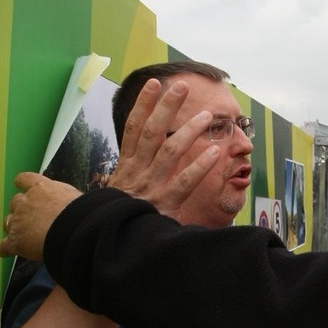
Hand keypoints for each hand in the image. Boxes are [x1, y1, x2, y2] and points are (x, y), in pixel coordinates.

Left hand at [0, 176, 80, 259]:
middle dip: (20, 210)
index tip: (20, 185)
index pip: (25, 179)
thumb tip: (66, 202)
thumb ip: (62, 197)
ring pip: (8, 222)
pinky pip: (5, 246)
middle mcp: (26, 201)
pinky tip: (7, 253)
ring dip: (14, 228)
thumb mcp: (73, 196)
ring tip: (22, 236)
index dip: (21, 183)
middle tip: (31, 218)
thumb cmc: (80, 213)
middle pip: (15, 202)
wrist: (73, 230)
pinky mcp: (15, 241)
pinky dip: (6, 249)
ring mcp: (18, 221)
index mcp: (41, 188)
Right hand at [107, 79, 220, 217]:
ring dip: (189, 131)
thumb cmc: (120, 217)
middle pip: (152, 132)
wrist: (111, 243)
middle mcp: (137, 172)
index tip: (153, 83)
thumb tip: (139, 151)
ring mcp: (151, 187)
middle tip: (182, 86)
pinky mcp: (164, 205)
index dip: (143, 104)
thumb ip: (131, 170)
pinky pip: (184, 182)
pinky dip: (200, 166)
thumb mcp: (119, 191)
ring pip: (170, 152)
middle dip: (166, 107)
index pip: (133, 128)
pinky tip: (216, 152)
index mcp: (126, 166)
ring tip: (206, 115)